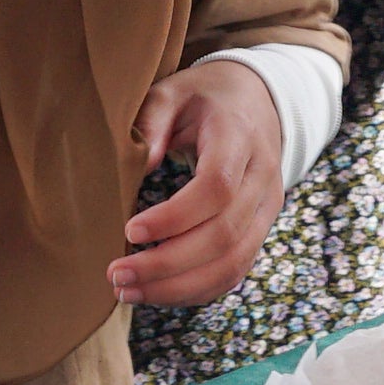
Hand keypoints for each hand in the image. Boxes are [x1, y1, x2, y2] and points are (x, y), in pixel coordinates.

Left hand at [109, 58, 285, 310]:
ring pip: (233, 264)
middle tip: (117, 274)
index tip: (130, 230)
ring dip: (179, 287)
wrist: (259, 101)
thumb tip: (139, 165)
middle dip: (168, 264)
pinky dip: (197, 290)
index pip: (216, 188)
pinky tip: (158, 293)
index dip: (174, 217)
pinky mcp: (260, 230)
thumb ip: (153, 119)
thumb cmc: (206, 97)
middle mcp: (262, 178)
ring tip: (129, 292)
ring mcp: (267, 209)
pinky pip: (235, 272)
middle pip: (224, 236)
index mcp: (240, 138)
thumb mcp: (174, 91)